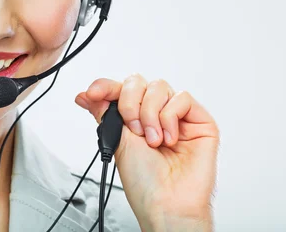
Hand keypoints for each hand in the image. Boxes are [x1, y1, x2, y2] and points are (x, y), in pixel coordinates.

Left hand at [75, 74, 218, 231]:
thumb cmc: (145, 182)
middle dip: (130, 103)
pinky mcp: (200, 121)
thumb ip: (104, 112)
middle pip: (139, 82)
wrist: (166, 203)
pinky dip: (170, 118)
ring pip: (159, 86)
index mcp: (136, 118)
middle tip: (133, 129)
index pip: (121, 89)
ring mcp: (178, 116)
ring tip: (153, 141)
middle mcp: (156, 114)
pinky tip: (170, 140)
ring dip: (150, 113)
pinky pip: (182, 98)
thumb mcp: (116, 140)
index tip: (92, 93)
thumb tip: (85, 95)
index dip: (105, 87)